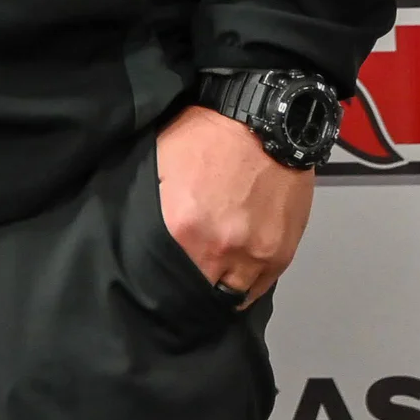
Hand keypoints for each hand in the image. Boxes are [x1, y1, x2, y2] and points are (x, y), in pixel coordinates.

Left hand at [155, 102, 314, 306]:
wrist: (264, 123)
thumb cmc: (207, 136)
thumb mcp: (161, 163)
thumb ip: (151, 204)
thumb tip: (139, 233)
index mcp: (180, 225)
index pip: (163, 274)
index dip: (158, 282)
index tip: (156, 281)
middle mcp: (218, 248)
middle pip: (197, 289)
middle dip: (188, 287)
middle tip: (181, 282)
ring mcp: (253, 255)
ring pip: (230, 296)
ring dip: (218, 289)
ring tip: (208, 280)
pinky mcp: (279, 255)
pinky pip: (259, 289)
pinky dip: (244, 288)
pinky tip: (233, 278)